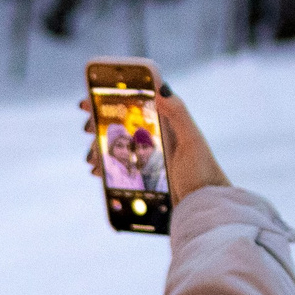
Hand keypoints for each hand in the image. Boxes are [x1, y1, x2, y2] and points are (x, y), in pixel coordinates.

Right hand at [79, 83, 230, 201]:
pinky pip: (118, 170)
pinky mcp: (143, 180)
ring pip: (115, 149)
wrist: (205, 206)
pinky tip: (98, 172)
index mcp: (165, 125)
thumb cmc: (203, 173)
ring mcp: (147, 160)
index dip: (111, 99)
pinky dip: (104, 168)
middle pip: (120, 126)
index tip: (91, 100)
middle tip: (88, 129)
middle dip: (99, 125)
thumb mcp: (192, 140)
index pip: (135, 105)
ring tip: (92, 157)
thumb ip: (178, 113)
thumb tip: (161, 88)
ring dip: (98, 148)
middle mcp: (155, 140)